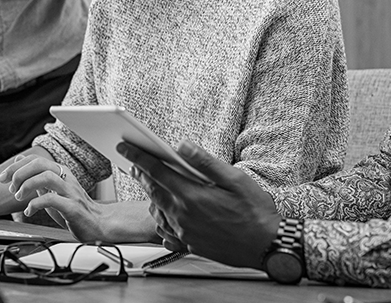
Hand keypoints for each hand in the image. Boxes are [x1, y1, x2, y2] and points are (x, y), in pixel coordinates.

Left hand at [0, 155, 153, 242]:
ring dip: (27, 185)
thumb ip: (38, 181)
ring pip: (46, 177)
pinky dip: (36, 203)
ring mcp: (70, 192)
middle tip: (10, 187)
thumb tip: (20, 169)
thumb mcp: (53, 192)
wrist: (99, 224)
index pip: (35, 159)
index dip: (16, 166)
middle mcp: (66, 178)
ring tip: (20, 197)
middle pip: (39, 164)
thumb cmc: (75, 209)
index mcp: (61, 172)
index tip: (4, 177)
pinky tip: (30, 210)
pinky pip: (52, 199)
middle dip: (19, 173)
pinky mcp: (73, 207)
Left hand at [118, 140, 279, 269]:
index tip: (124, 147)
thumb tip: (182, 145)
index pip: (156, 171)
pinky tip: (165, 213)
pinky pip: (165, 230)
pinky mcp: (189, 244)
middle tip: (133, 163)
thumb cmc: (255, 212)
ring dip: (150, 196)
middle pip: (152, 190)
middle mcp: (183, 215)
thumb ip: (205, 162)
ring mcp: (184, 232)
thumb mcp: (235, 179)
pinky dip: (161, 218)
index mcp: (192, 196)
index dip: (137, 156)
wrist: (266, 246)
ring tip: (151, 185)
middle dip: (140, 174)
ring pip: (156, 211)